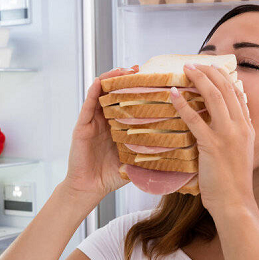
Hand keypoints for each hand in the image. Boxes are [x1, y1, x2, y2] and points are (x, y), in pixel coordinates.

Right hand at [63, 67, 137, 207]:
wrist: (89, 189)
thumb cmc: (110, 177)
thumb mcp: (135, 163)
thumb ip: (149, 157)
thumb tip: (175, 155)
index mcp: (117, 127)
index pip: (128, 103)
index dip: (137, 90)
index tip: (151, 80)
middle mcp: (105, 121)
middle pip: (114, 93)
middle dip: (125, 78)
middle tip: (138, 70)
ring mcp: (93, 122)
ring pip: (100, 93)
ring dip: (111, 78)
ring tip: (123, 70)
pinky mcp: (82, 126)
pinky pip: (88, 105)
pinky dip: (94, 91)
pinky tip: (101, 81)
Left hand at [170, 63, 256, 213]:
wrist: (236, 203)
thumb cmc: (233, 182)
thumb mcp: (239, 153)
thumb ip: (232, 136)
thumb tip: (218, 124)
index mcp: (247, 128)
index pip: (237, 94)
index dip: (223, 77)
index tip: (211, 68)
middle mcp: (240, 127)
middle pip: (226, 89)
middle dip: (210, 72)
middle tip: (194, 64)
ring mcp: (228, 135)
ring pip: (214, 97)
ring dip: (199, 79)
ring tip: (185, 70)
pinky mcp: (212, 145)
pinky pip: (195, 119)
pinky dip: (183, 104)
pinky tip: (173, 95)